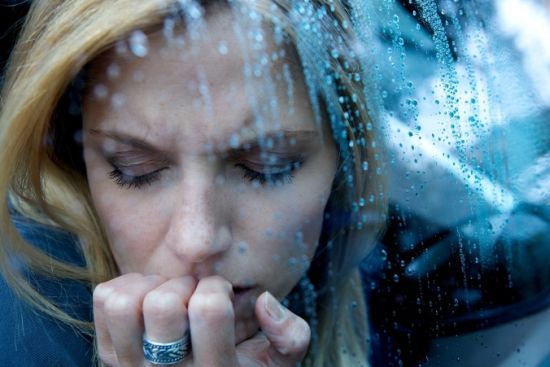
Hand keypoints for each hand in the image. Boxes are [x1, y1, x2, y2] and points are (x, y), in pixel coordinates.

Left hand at [93, 273, 310, 365]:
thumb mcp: (275, 364)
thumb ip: (290, 336)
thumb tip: (264, 301)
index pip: (208, 308)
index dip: (217, 288)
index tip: (220, 295)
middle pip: (162, 304)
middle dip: (184, 284)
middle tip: (193, 294)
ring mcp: (130, 366)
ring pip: (125, 303)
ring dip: (151, 285)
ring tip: (169, 294)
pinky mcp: (108, 354)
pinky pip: (105, 299)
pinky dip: (128, 286)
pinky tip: (148, 298)